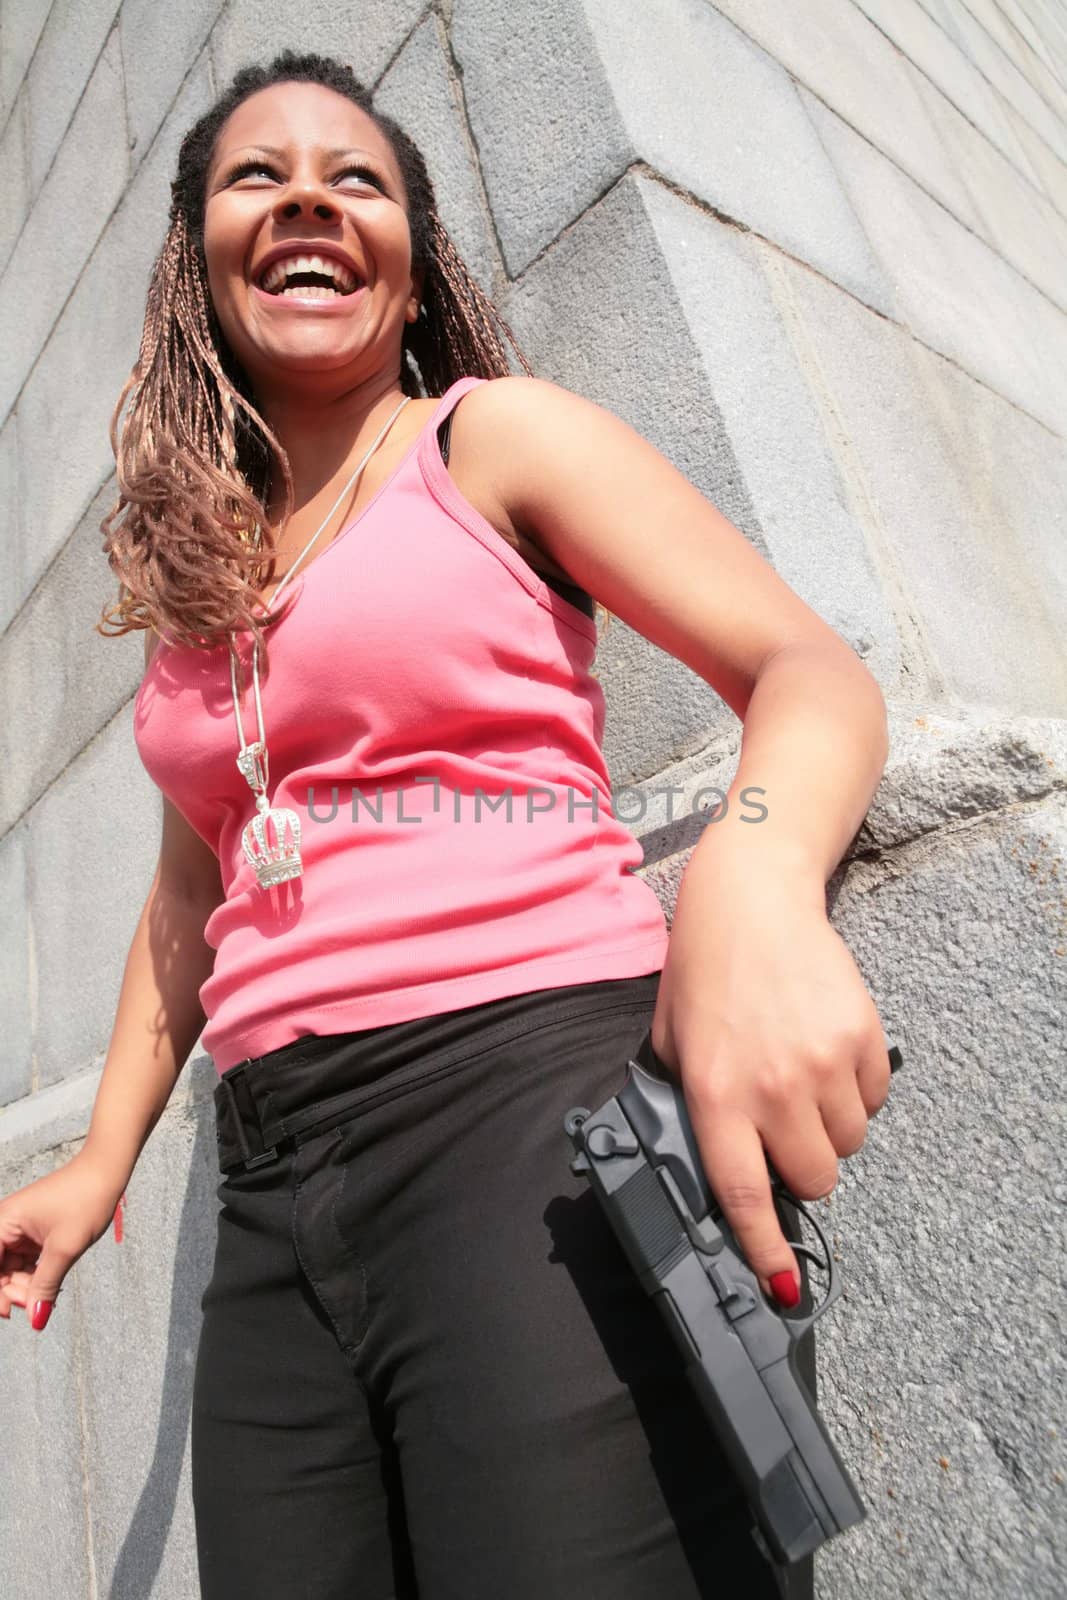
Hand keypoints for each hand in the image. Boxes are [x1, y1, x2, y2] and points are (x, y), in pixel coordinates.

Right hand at [0, 1152, 123, 1330]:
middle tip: (37, 1305)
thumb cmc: (85, 1199)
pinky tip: (52, 1288)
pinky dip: (36, 1277)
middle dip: (12, 1292)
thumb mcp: (65, 1248)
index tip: (9, 1312)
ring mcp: (19, 1229)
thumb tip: (35, 1320)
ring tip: (49, 1296)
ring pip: (11, 1270)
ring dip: (26, 1287)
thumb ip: (45, 1286)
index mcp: (3, 1222)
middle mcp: (5, 1225)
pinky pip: (25, 1262)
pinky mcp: (33, 1233)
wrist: (107, 1171)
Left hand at [649, 859, 891, 1306]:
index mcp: (715, 1094)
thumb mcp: (671, 1044)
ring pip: (848, 1144)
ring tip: (800, 1079)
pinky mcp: (863, 1036)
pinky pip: (875, 1100)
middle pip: (813, 1180)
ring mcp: (824, 1062)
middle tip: (780, 1132)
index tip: (780, 1285)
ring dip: (828, 1128)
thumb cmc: (703, 972)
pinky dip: (856, 1091)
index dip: (763, 1249)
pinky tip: (825, 1053)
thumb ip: (689, 1106)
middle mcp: (773, 1086)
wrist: (752, 900)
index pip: (742, 1194)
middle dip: (799, 1169)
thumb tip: (709, 1168)